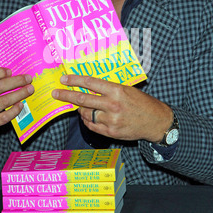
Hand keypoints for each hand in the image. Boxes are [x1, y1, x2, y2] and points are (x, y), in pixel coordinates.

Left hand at [52, 75, 172, 142]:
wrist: (156, 122)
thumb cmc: (142, 103)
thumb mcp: (127, 90)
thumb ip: (109, 89)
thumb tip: (89, 86)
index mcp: (117, 91)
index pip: (91, 83)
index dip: (75, 81)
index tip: (64, 79)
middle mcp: (112, 105)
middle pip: (83, 100)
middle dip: (66, 96)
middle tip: (56, 93)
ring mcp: (111, 120)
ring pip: (86, 114)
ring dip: (80, 109)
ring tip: (80, 106)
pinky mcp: (111, 132)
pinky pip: (91, 125)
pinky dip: (87, 120)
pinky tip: (88, 116)